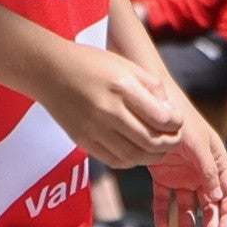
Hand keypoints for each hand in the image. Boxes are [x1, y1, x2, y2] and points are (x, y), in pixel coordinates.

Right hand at [35, 37, 203, 171]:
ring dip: (153, 156)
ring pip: (134, 156)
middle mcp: (108, 110)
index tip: (177, 122)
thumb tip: (170, 114)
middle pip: (150, 141)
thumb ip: (152, 87)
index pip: (161, 118)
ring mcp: (93, 128)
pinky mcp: (82, 140)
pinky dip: (131, 161)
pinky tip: (137, 153)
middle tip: (175, 140)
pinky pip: (113, 160)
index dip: (176, 124)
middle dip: (170, 144)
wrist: (49, 71)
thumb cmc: (92, 64)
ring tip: (160, 149)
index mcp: (122, 88)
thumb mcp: (126, 65)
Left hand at [155, 108, 226, 226]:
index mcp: (217, 163)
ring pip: (188, 207)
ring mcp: (183, 175)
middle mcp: (202, 172)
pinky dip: (163, 214)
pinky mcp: (163, 176)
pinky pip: (164, 200)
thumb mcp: (200, 144)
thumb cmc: (182, 120)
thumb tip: (216, 199)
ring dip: (188, 226)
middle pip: (211, 206)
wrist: (154, 105)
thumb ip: (208, 171)